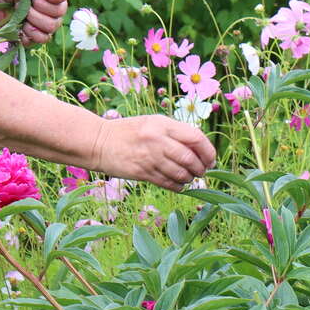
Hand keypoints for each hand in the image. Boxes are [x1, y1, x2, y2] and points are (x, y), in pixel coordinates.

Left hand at [0, 0, 67, 44]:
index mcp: (51, 2)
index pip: (60, 11)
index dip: (46, 7)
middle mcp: (48, 16)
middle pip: (52, 25)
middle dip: (35, 16)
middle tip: (21, 6)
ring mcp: (36, 28)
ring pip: (44, 37)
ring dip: (30, 26)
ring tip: (20, 16)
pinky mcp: (25, 36)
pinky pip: (31, 43)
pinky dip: (24, 36)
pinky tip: (17, 26)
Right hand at [92, 115, 216, 190]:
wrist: (99, 142)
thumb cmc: (129, 132)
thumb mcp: (152, 123)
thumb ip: (174, 133)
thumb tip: (200, 150)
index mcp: (163, 124)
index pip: (196, 138)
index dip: (208, 151)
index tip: (211, 160)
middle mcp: (158, 140)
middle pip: (190, 159)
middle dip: (201, 169)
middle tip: (201, 172)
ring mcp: (149, 157)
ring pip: (181, 173)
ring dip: (190, 179)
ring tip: (189, 178)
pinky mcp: (142, 172)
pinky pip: (168, 183)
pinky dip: (178, 186)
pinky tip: (179, 184)